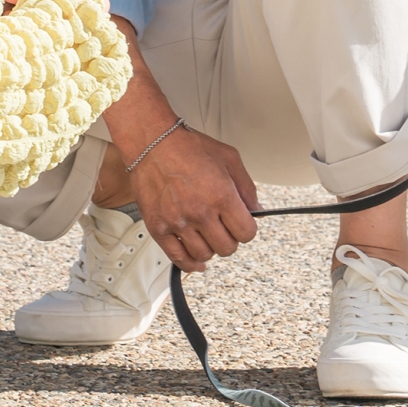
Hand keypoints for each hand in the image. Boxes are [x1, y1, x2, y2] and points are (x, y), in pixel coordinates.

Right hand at [130, 123, 259, 272]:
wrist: (151, 142)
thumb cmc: (187, 146)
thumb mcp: (229, 158)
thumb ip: (247, 187)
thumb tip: (255, 209)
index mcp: (221, 195)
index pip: (246, 233)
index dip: (247, 229)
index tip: (242, 224)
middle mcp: (200, 212)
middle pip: (227, 248)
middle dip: (230, 239)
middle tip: (224, 228)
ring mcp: (178, 222)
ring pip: (204, 255)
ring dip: (210, 248)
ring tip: (207, 235)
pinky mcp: (158, 228)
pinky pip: (178, 258)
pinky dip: (190, 264)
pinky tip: (196, 260)